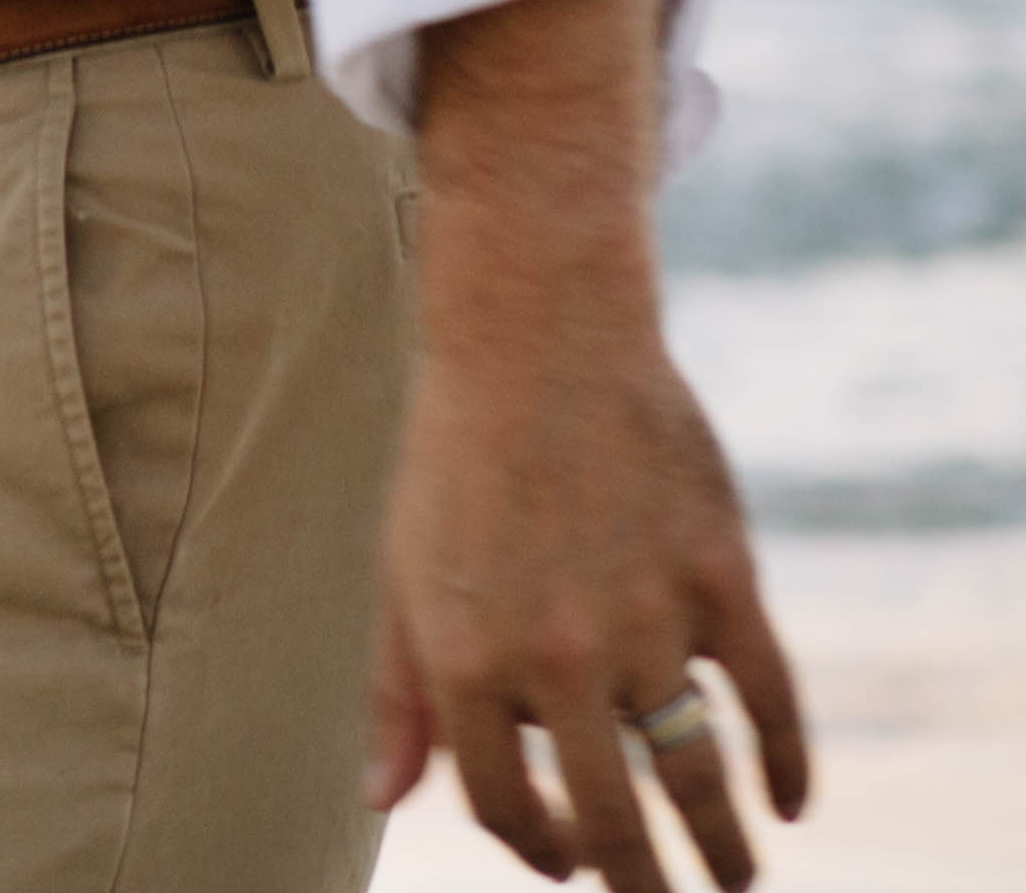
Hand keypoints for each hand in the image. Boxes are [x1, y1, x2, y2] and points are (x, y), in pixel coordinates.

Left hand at [368, 0, 811, 887]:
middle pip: (611, 819)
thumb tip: (383, 799)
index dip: (537, 847)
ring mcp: (645, 620)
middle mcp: (553, 654)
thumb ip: (396, 694)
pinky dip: (786, 766)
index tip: (563, 861)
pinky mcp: (720, 580)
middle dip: (640, 883)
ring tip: (734, 880)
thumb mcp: (399, 570)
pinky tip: (787, 805)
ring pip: (695, 774)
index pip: (503, 805)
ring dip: (721, 847)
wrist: (536, 333)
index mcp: (461, 655)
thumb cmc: (454, 457)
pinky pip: (769, 701)